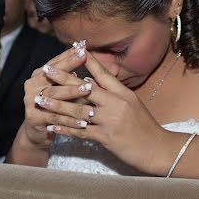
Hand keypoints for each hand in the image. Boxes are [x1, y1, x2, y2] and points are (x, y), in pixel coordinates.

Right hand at [19, 42, 93, 152]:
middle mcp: (31, 86)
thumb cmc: (53, 106)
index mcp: (38, 75)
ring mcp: (30, 101)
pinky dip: (70, 120)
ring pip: (55, 97)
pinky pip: (55, 118)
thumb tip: (86, 54)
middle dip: (71, 72)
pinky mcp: (33, 118)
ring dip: (72, 93)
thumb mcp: (60, 89)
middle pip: (53, 78)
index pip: (55, 63)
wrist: (36, 131)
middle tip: (87, 65)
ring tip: (88, 90)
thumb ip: (69, 75)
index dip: (69, 56)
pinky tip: (84, 120)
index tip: (83, 48)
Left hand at [43, 50, 165, 172]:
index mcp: (123, 93)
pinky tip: (51, 126)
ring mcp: (110, 120)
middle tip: (46, 70)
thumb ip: (114, 92)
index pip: (102, 73)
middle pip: (84, 88)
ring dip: (57, 105)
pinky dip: (65, 129)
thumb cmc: (145, 127)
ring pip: (78, 110)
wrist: (158, 149)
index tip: (72, 48)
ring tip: (40, 99)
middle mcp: (115, 103)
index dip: (87, 60)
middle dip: (63, 78)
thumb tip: (95, 81)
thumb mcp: (132, 103)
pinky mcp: (106, 138)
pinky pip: (81, 132)